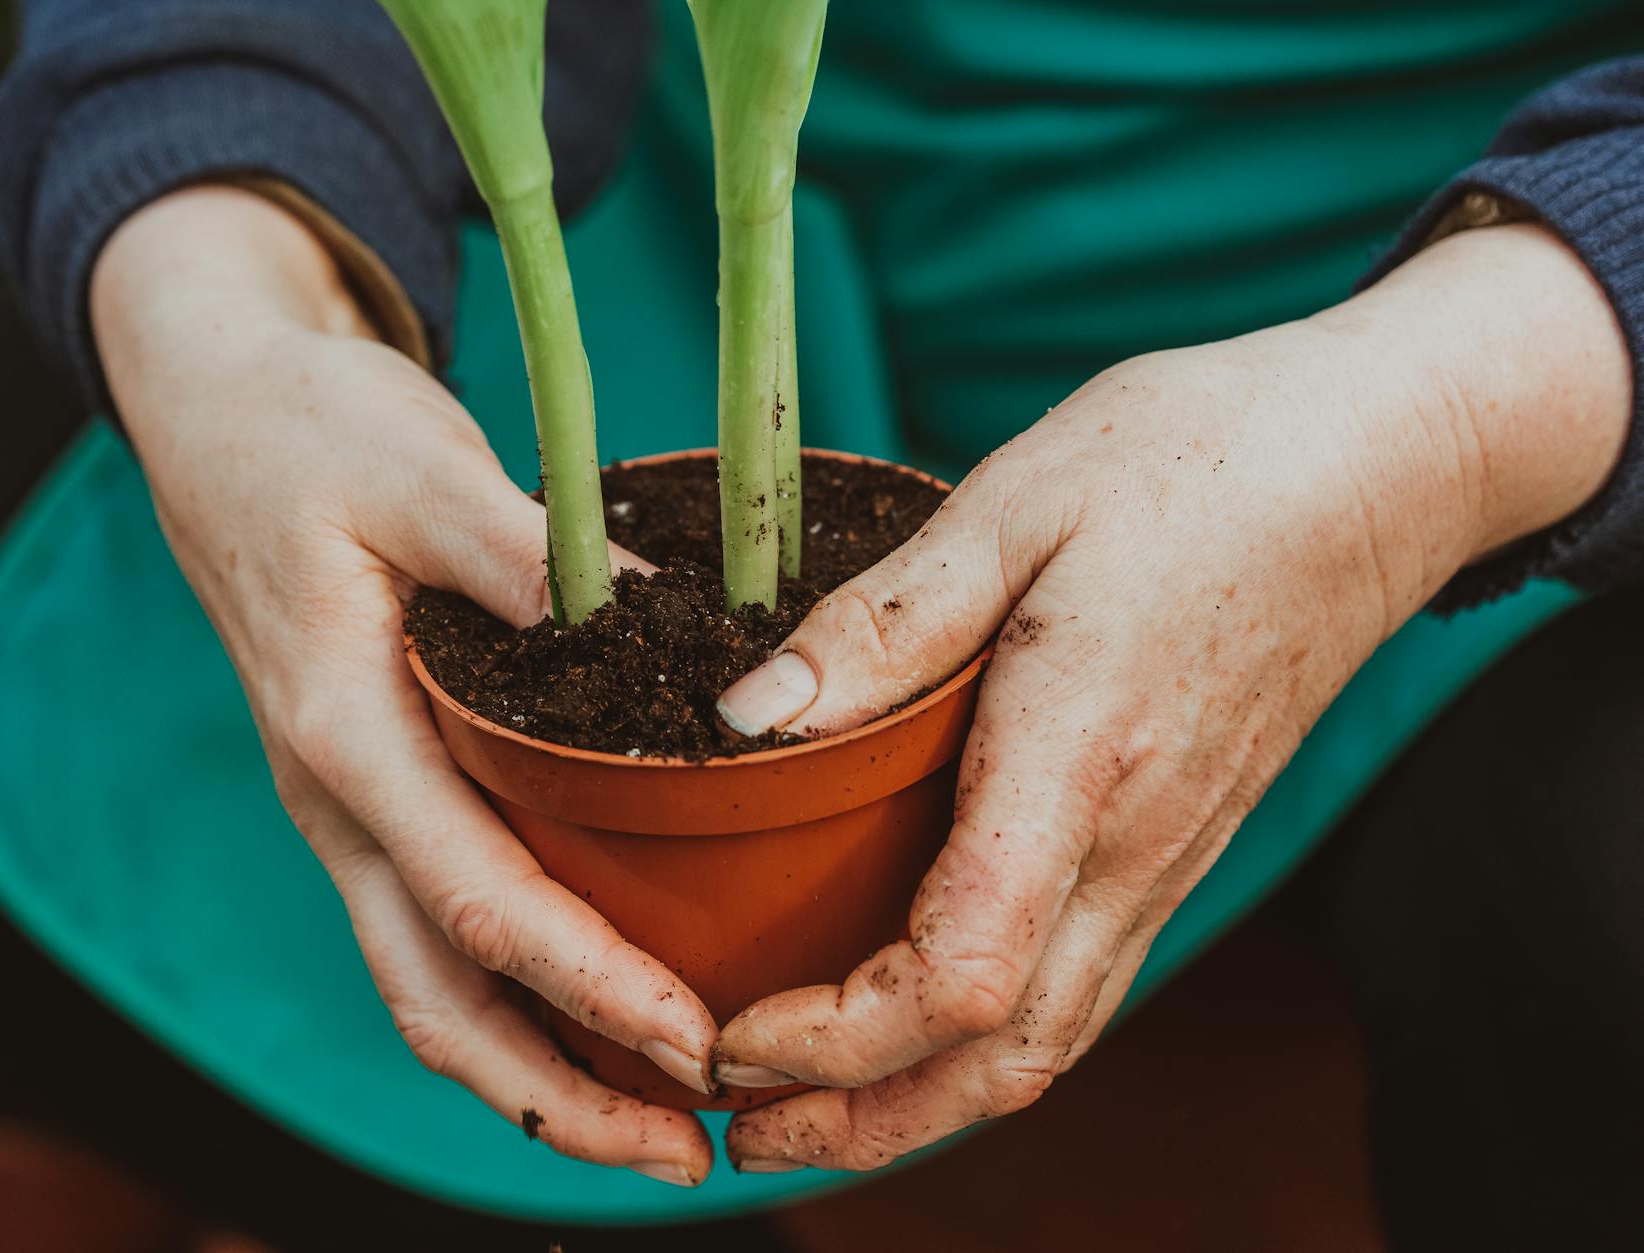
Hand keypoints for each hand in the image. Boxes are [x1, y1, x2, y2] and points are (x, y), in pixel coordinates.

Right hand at [92, 186, 713, 1184]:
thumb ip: (519, 551)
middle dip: (561, 1095)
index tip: (694, 1042)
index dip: (587, 984)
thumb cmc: (309, 432)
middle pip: (439, 995)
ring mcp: (347, 809)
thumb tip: (658, 623)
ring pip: (430, 983)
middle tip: (690, 1156)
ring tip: (660, 1127)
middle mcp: (337, 800)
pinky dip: (515, 1000)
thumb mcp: (414, 462)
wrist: (213, 415)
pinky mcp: (373, 794)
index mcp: (343, 731)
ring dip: (537, 1073)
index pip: (473, 897)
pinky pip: (437, 930)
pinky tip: (597, 1018)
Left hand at [710, 223, 1629, 1170]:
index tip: (728, 1036)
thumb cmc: (1196, 463)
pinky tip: (909, 1030)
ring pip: (1045, 1046)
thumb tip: (742, 722)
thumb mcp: (1017, 502)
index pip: (959, 970)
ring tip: (802, 1114)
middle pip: (1000, 1059)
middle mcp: (1135, 844)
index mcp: (1082, 756)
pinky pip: (1076, 992)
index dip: (831, 1039)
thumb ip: (882, 625)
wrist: (1373, 472)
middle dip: (860, 1121)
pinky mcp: (1173, 850)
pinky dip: (978, 1049)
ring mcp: (1167, 860)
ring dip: (919, 1107)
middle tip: (737, 1128)